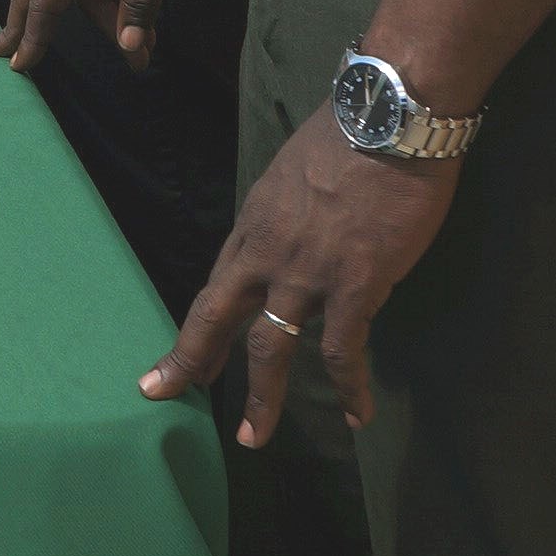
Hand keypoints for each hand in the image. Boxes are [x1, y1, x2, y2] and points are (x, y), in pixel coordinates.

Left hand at [145, 105, 457, 443]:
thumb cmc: (350, 134)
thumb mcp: (294, 172)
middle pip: (217, 315)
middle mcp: (268, 251)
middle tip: (166, 394)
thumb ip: (289, 213)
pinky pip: (343, 349)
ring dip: (263, 396)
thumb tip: (295, 232)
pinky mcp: (354, 284)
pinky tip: (356, 414)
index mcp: (254, 222)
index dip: (198, 324)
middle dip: (190, 360)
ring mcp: (307, 271)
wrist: (389, 117)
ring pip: (272, 344)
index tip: (173, 356)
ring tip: (255, 437)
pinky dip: (349, 386)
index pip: (217, 284)